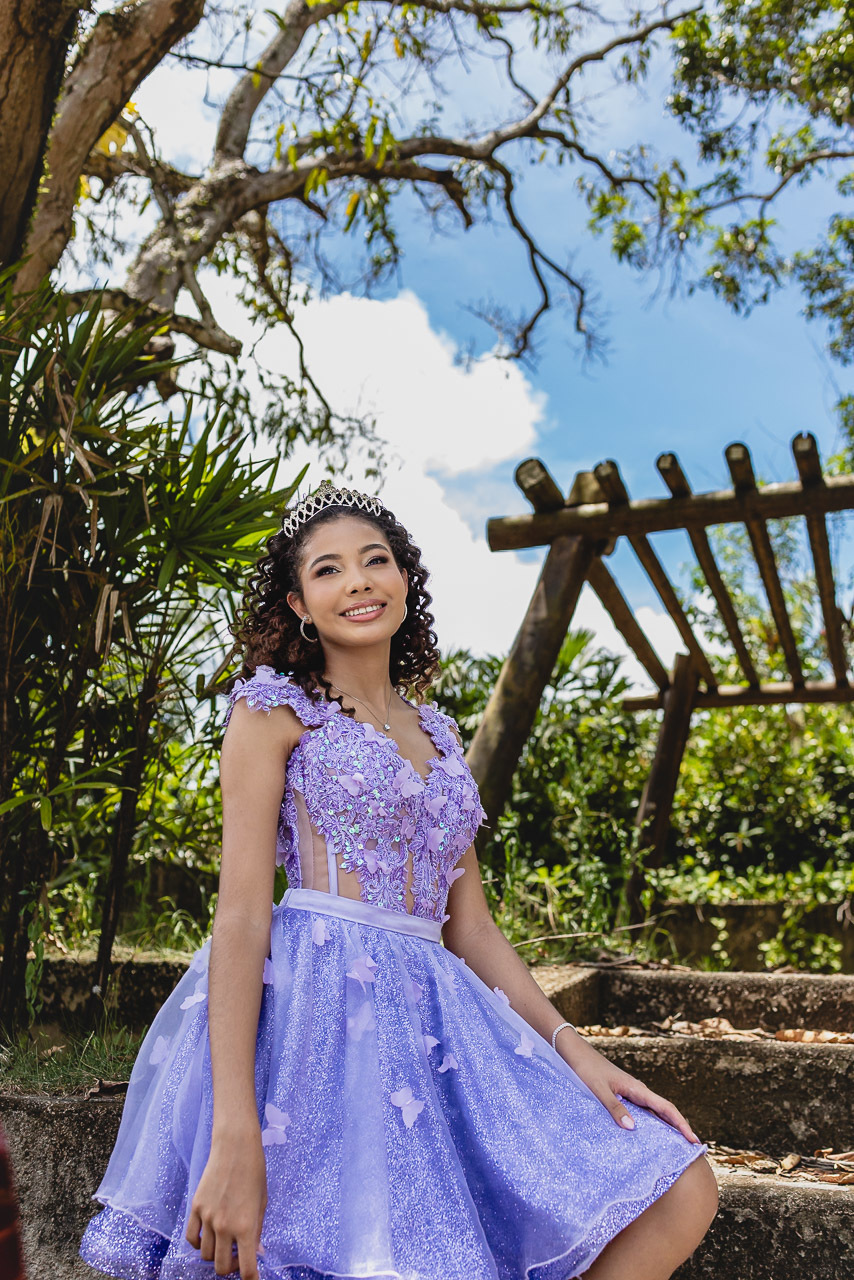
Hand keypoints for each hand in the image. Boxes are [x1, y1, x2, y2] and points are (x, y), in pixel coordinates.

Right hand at [186, 1129, 267, 1278]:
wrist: (235, 1147)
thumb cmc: (254, 1173)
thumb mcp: (262, 1204)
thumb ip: (257, 1232)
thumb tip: (256, 1254)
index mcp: (245, 1227)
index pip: (246, 1268)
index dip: (251, 1278)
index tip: (253, 1277)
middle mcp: (224, 1226)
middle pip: (220, 1267)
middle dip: (230, 1268)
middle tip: (237, 1256)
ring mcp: (207, 1218)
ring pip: (205, 1255)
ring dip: (215, 1254)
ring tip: (225, 1243)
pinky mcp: (195, 1207)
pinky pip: (191, 1238)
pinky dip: (199, 1243)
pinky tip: (208, 1236)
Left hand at [566, 1041, 700, 1143]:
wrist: (574, 1052)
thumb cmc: (585, 1069)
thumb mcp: (598, 1090)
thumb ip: (614, 1107)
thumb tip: (633, 1128)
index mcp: (636, 1088)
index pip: (666, 1108)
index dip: (681, 1124)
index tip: (694, 1140)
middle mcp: (638, 1090)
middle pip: (665, 1111)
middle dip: (679, 1128)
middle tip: (691, 1149)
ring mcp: (631, 1092)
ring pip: (654, 1112)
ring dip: (666, 1126)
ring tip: (675, 1146)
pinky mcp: (622, 1094)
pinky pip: (642, 1111)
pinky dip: (651, 1122)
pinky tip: (648, 1134)